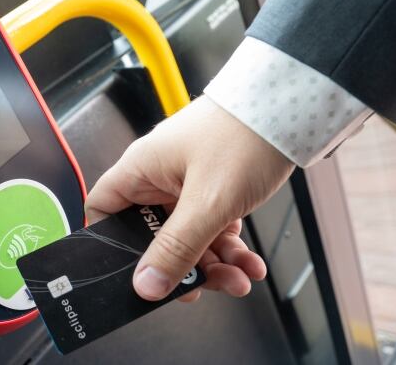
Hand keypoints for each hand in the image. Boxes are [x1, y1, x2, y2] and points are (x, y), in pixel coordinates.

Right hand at [85, 96, 294, 301]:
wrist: (292, 108)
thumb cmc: (244, 136)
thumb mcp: (208, 202)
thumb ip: (176, 248)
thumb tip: (145, 286)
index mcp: (141, 170)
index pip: (103, 209)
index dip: (109, 244)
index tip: (129, 273)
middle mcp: (158, 177)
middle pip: (151, 235)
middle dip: (179, 265)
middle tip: (198, 287)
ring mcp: (187, 183)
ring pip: (187, 237)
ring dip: (213, 263)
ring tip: (238, 279)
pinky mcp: (214, 187)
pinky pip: (212, 227)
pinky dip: (230, 249)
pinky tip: (249, 264)